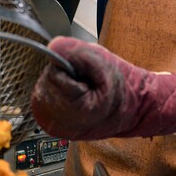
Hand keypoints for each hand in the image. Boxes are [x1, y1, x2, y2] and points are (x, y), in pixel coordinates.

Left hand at [30, 37, 175, 139]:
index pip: (54, 75)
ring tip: (79, 89)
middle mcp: (64, 124)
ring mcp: (57, 128)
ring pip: (43, 90)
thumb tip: (52, 47)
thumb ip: (77, 52)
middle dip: (62, 76)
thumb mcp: (104, 62)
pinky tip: (71, 96)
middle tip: (83, 82)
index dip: (68, 67)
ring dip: (58, 84)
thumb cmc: (122, 88)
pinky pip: (43, 99)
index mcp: (79, 111)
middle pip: (46, 82)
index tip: (83, 73)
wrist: (132, 109)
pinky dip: (55, 93)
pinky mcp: (53, 126)